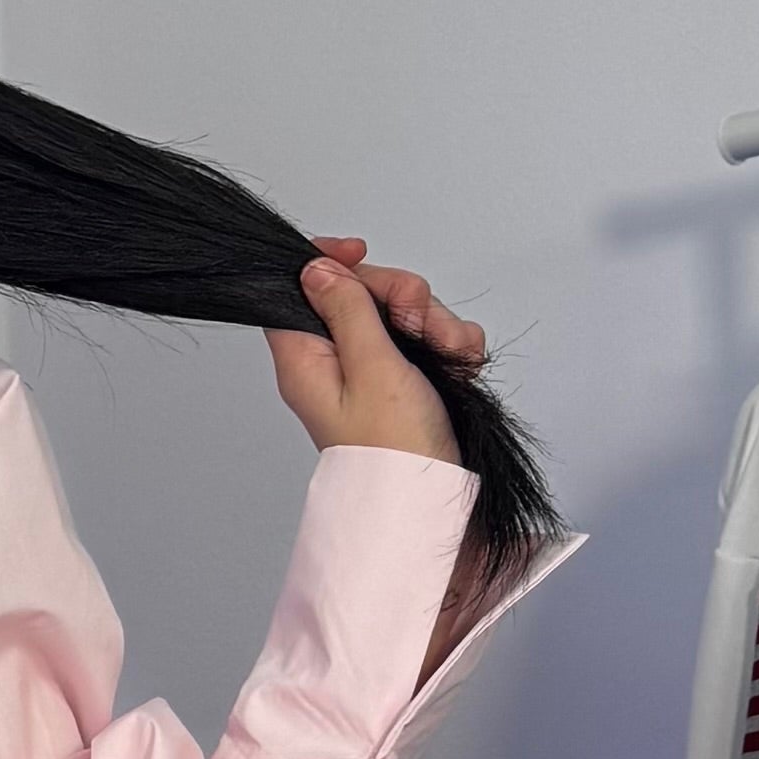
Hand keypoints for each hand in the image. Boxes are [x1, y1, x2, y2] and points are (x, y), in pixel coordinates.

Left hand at [265, 238, 481, 467]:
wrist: (434, 506)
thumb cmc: (395, 451)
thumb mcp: (371, 367)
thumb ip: (346, 310)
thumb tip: (316, 269)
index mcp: (306, 359)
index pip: (297, 289)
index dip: (327, 263)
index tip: (359, 252)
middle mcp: (334, 363)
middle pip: (360, 294)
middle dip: (401, 297)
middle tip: (418, 323)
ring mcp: (372, 373)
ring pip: (401, 314)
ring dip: (434, 324)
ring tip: (449, 355)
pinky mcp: (407, 384)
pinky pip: (428, 340)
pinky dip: (449, 345)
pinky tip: (461, 363)